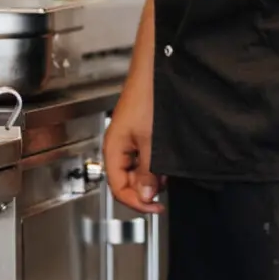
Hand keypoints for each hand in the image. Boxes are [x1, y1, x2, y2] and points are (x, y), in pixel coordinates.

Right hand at [104, 75, 164, 213]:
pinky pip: (143, 159)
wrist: (155, 71)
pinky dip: (154, 165)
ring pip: (136, 171)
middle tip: (163, 191)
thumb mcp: (150, 141)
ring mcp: (129, 140)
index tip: (154, 207)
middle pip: (126, 182)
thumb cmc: (148, 97)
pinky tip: (164, 162)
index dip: (136, 202)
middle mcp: (118, 146)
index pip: (118, 188)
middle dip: (144, 190)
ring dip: (151, 178)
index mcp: (113, 149)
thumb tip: (145, 194)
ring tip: (165, 175)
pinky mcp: (139, 134)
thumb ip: (147, 170)